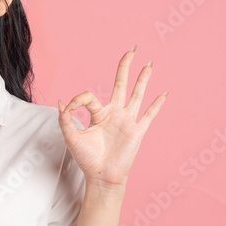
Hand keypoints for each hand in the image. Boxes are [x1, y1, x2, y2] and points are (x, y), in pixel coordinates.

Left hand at [57, 46, 166, 191]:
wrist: (101, 176)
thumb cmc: (87, 159)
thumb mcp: (72, 138)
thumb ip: (66, 120)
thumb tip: (61, 102)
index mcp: (98, 114)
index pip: (89, 96)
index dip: (77, 100)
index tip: (69, 109)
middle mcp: (114, 113)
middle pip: (121, 83)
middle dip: (126, 65)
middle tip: (132, 49)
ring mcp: (127, 120)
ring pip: (137, 94)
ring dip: (143, 79)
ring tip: (149, 64)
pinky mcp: (137, 131)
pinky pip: (149, 115)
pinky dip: (156, 105)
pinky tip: (164, 94)